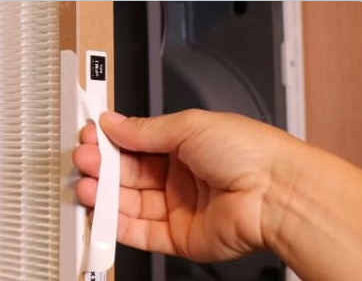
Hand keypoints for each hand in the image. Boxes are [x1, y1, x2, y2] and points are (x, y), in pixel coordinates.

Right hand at [73, 109, 295, 262]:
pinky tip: (102, 214)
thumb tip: (113, 123)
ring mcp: (179, 208)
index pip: (136, 143)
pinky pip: (141, 233)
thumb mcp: (188, 126)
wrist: (278, 194)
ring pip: (130, 203)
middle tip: (84, 160)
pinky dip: (117, 225)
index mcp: (185, 145)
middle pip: (129, 173)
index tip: (90, 136)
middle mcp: (181, 176)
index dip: (111, 141)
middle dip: (103, 166)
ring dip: (105, 195)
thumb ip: (144, 130)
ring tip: (87, 186)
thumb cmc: (251, 153)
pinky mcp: (179, 237)